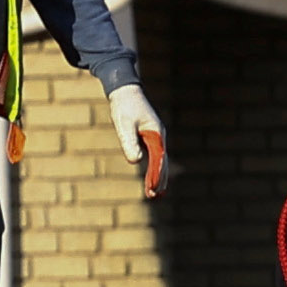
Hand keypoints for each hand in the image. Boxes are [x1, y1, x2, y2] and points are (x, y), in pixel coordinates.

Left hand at [109, 82, 172, 199]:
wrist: (125, 90)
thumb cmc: (124, 106)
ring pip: (160, 160)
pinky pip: (154, 155)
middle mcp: (159, 136)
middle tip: (155, 196)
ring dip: (158, 175)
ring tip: (155, 192)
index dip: (156, 175)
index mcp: (156, 133)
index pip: (158, 159)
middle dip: (160, 179)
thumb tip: (135, 161)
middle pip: (162, 162)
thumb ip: (129, 141)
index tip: (153, 189)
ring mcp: (156, 136)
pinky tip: (151, 176)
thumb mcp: (124, 124)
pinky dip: (154, 167)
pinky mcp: (150, 136)